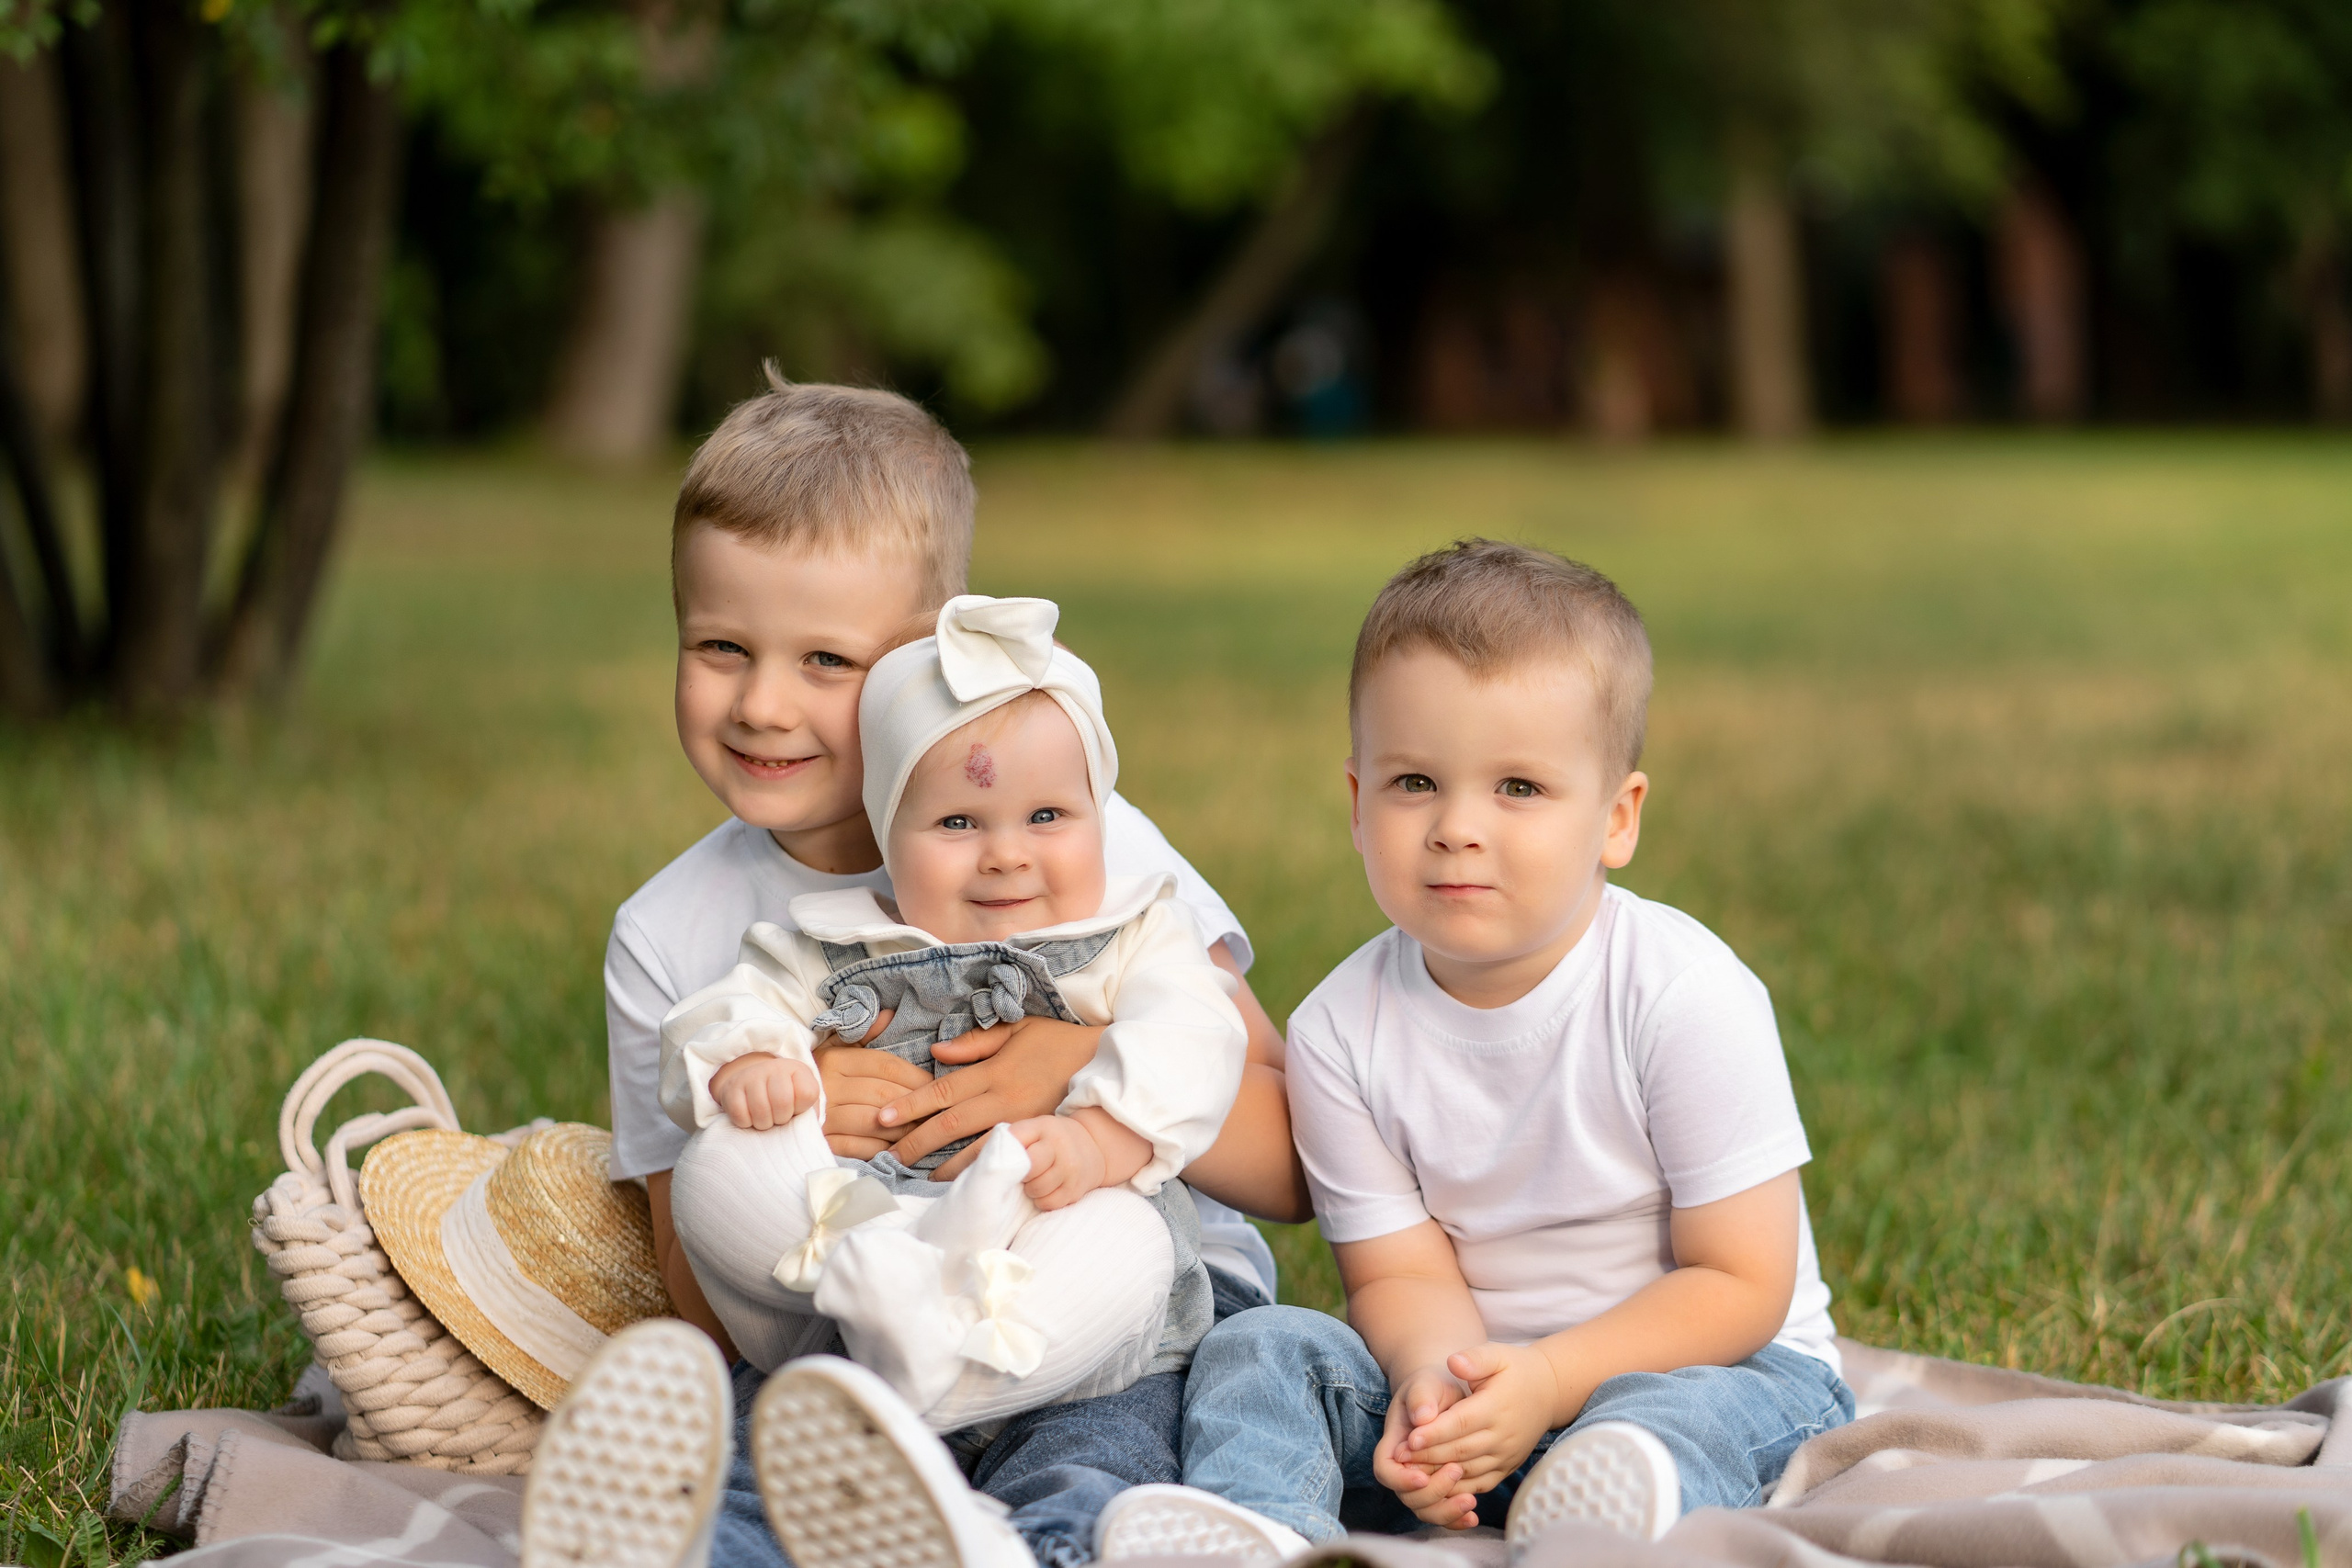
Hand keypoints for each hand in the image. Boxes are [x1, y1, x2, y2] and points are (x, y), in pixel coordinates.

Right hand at [710, 1053, 818, 1130]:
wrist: (753, 1084)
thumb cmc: (785, 1100)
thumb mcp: (803, 1102)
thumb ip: (811, 1114)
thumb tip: (809, 1131)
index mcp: (798, 1070)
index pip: (807, 1093)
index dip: (801, 1109)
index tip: (795, 1109)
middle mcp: (775, 1067)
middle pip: (782, 1102)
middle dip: (781, 1119)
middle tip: (778, 1118)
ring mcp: (751, 1075)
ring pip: (760, 1110)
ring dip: (764, 1123)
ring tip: (765, 1119)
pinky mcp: (731, 1088)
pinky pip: (740, 1115)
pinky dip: (746, 1123)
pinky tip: (750, 1117)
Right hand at [815, 1014, 929, 1156]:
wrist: (774, 1105)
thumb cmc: (818, 1076)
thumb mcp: (836, 1049)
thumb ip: (864, 1035)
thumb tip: (889, 1014)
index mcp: (835, 1060)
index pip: (885, 1066)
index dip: (915, 1076)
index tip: (935, 1085)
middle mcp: (828, 1085)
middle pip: (884, 1094)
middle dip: (915, 1103)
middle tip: (936, 1110)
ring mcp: (823, 1116)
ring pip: (874, 1121)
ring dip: (903, 1127)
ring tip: (922, 1128)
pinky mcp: (821, 1142)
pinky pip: (859, 1146)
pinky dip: (882, 1147)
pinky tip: (897, 1146)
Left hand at [877, 1016, 1104, 1175]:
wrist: (1104, 1064)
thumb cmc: (1057, 1042)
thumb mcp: (1018, 1029)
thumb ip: (976, 1042)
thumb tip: (935, 1054)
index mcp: (996, 1070)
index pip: (944, 1090)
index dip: (912, 1105)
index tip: (884, 1117)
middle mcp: (1006, 1099)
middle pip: (951, 1124)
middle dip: (917, 1141)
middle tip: (888, 1156)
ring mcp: (1022, 1122)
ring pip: (974, 1148)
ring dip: (943, 1164)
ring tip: (916, 1174)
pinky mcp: (1036, 1138)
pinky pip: (1000, 1156)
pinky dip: (976, 1168)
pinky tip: (959, 1178)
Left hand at [1008, 1115, 1106, 1209]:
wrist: (1094, 1146)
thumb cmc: (1050, 1140)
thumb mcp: (1031, 1130)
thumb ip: (1004, 1139)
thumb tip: (972, 1156)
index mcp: (1043, 1127)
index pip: (1015, 1141)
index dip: (1006, 1155)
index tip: (1006, 1160)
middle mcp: (1059, 1145)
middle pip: (1029, 1168)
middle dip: (1020, 1175)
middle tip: (1023, 1173)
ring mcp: (1070, 1168)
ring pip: (1037, 1189)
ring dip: (1030, 1190)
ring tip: (1033, 1182)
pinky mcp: (1076, 1188)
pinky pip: (1049, 1203)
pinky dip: (1042, 1201)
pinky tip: (1044, 1192)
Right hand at [1373, 1364, 1478, 1527]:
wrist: (1446, 1393)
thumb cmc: (1433, 1387)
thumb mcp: (1426, 1384)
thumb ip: (1421, 1397)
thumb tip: (1423, 1417)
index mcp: (1395, 1443)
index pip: (1385, 1470)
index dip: (1400, 1479)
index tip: (1422, 1475)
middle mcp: (1405, 1467)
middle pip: (1407, 1496)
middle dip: (1432, 1492)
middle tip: (1456, 1470)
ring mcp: (1422, 1480)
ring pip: (1425, 1510)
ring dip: (1446, 1510)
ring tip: (1470, 1501)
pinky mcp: (1442, 1487)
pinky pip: (1443, 1511)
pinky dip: (1456, 1518)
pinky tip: (1473, 1515)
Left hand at [1396, 1343, 1563, 1497]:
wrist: (1548, 1391)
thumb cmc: (1515, 1369)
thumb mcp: (1497, 1355)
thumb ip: (1475, 1358)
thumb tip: (1454, 1362)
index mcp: (1495, 1407)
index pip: (1460, 1424)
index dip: (1434, 1433)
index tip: (1410, 1438)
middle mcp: (1502, 1435)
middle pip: (1460, 1450)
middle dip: (1428, 1457)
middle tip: (1399, 1459)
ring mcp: (1506, 1455)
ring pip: (1468, 1470)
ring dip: (1438, 1475)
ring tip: (1410, 1473)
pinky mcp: (1507, 1467)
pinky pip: (1480, 1483)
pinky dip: (1457, 1488)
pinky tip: (1434, 1485)